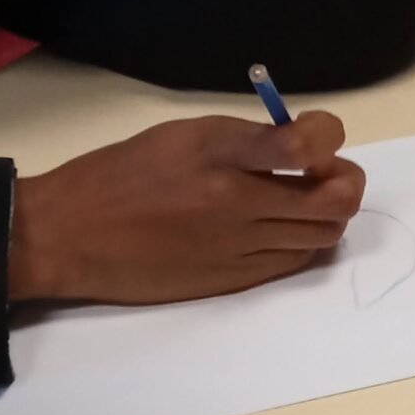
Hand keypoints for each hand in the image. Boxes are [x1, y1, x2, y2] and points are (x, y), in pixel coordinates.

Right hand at [6, 111, 364, 304]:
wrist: (70, 235)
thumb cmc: (122, 175)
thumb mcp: (180, 135)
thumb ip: (244, 140)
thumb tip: (303, 146)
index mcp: (217, 150)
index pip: (305, 143)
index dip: (328, 137)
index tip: (318, 138)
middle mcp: (234, 199)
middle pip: (334, 198)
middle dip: (344, 181)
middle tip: (325, 174)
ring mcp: (238, 244)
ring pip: (324, 234)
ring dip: (327, 214)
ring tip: (301, 201)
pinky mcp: (234, 279)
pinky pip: (295, 261)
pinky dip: (303, 242)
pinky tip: (281, 230)